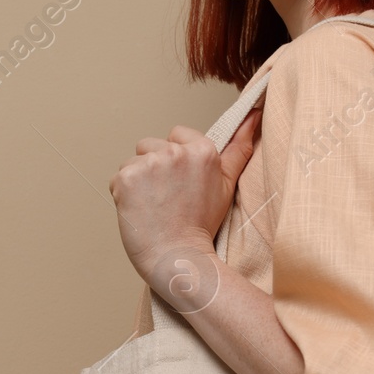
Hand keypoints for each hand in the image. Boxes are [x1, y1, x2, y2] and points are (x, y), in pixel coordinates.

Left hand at [109, 109, 259, 298]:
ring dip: (138, 181)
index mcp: (202, 149)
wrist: (178, 258)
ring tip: (153, 206)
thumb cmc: (201, 225)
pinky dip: (123, 195)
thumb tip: (255, 114)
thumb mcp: (226, 184)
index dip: (174, 160)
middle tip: (167, 199)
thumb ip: (239, 148)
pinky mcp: (126, 179)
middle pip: (150, 146)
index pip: (175, 135)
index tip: (180, 184)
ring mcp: (149, 164)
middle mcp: (175, 152)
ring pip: (132, 162)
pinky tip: (139, 211)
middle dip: (154, 169)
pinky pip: (117, 179)